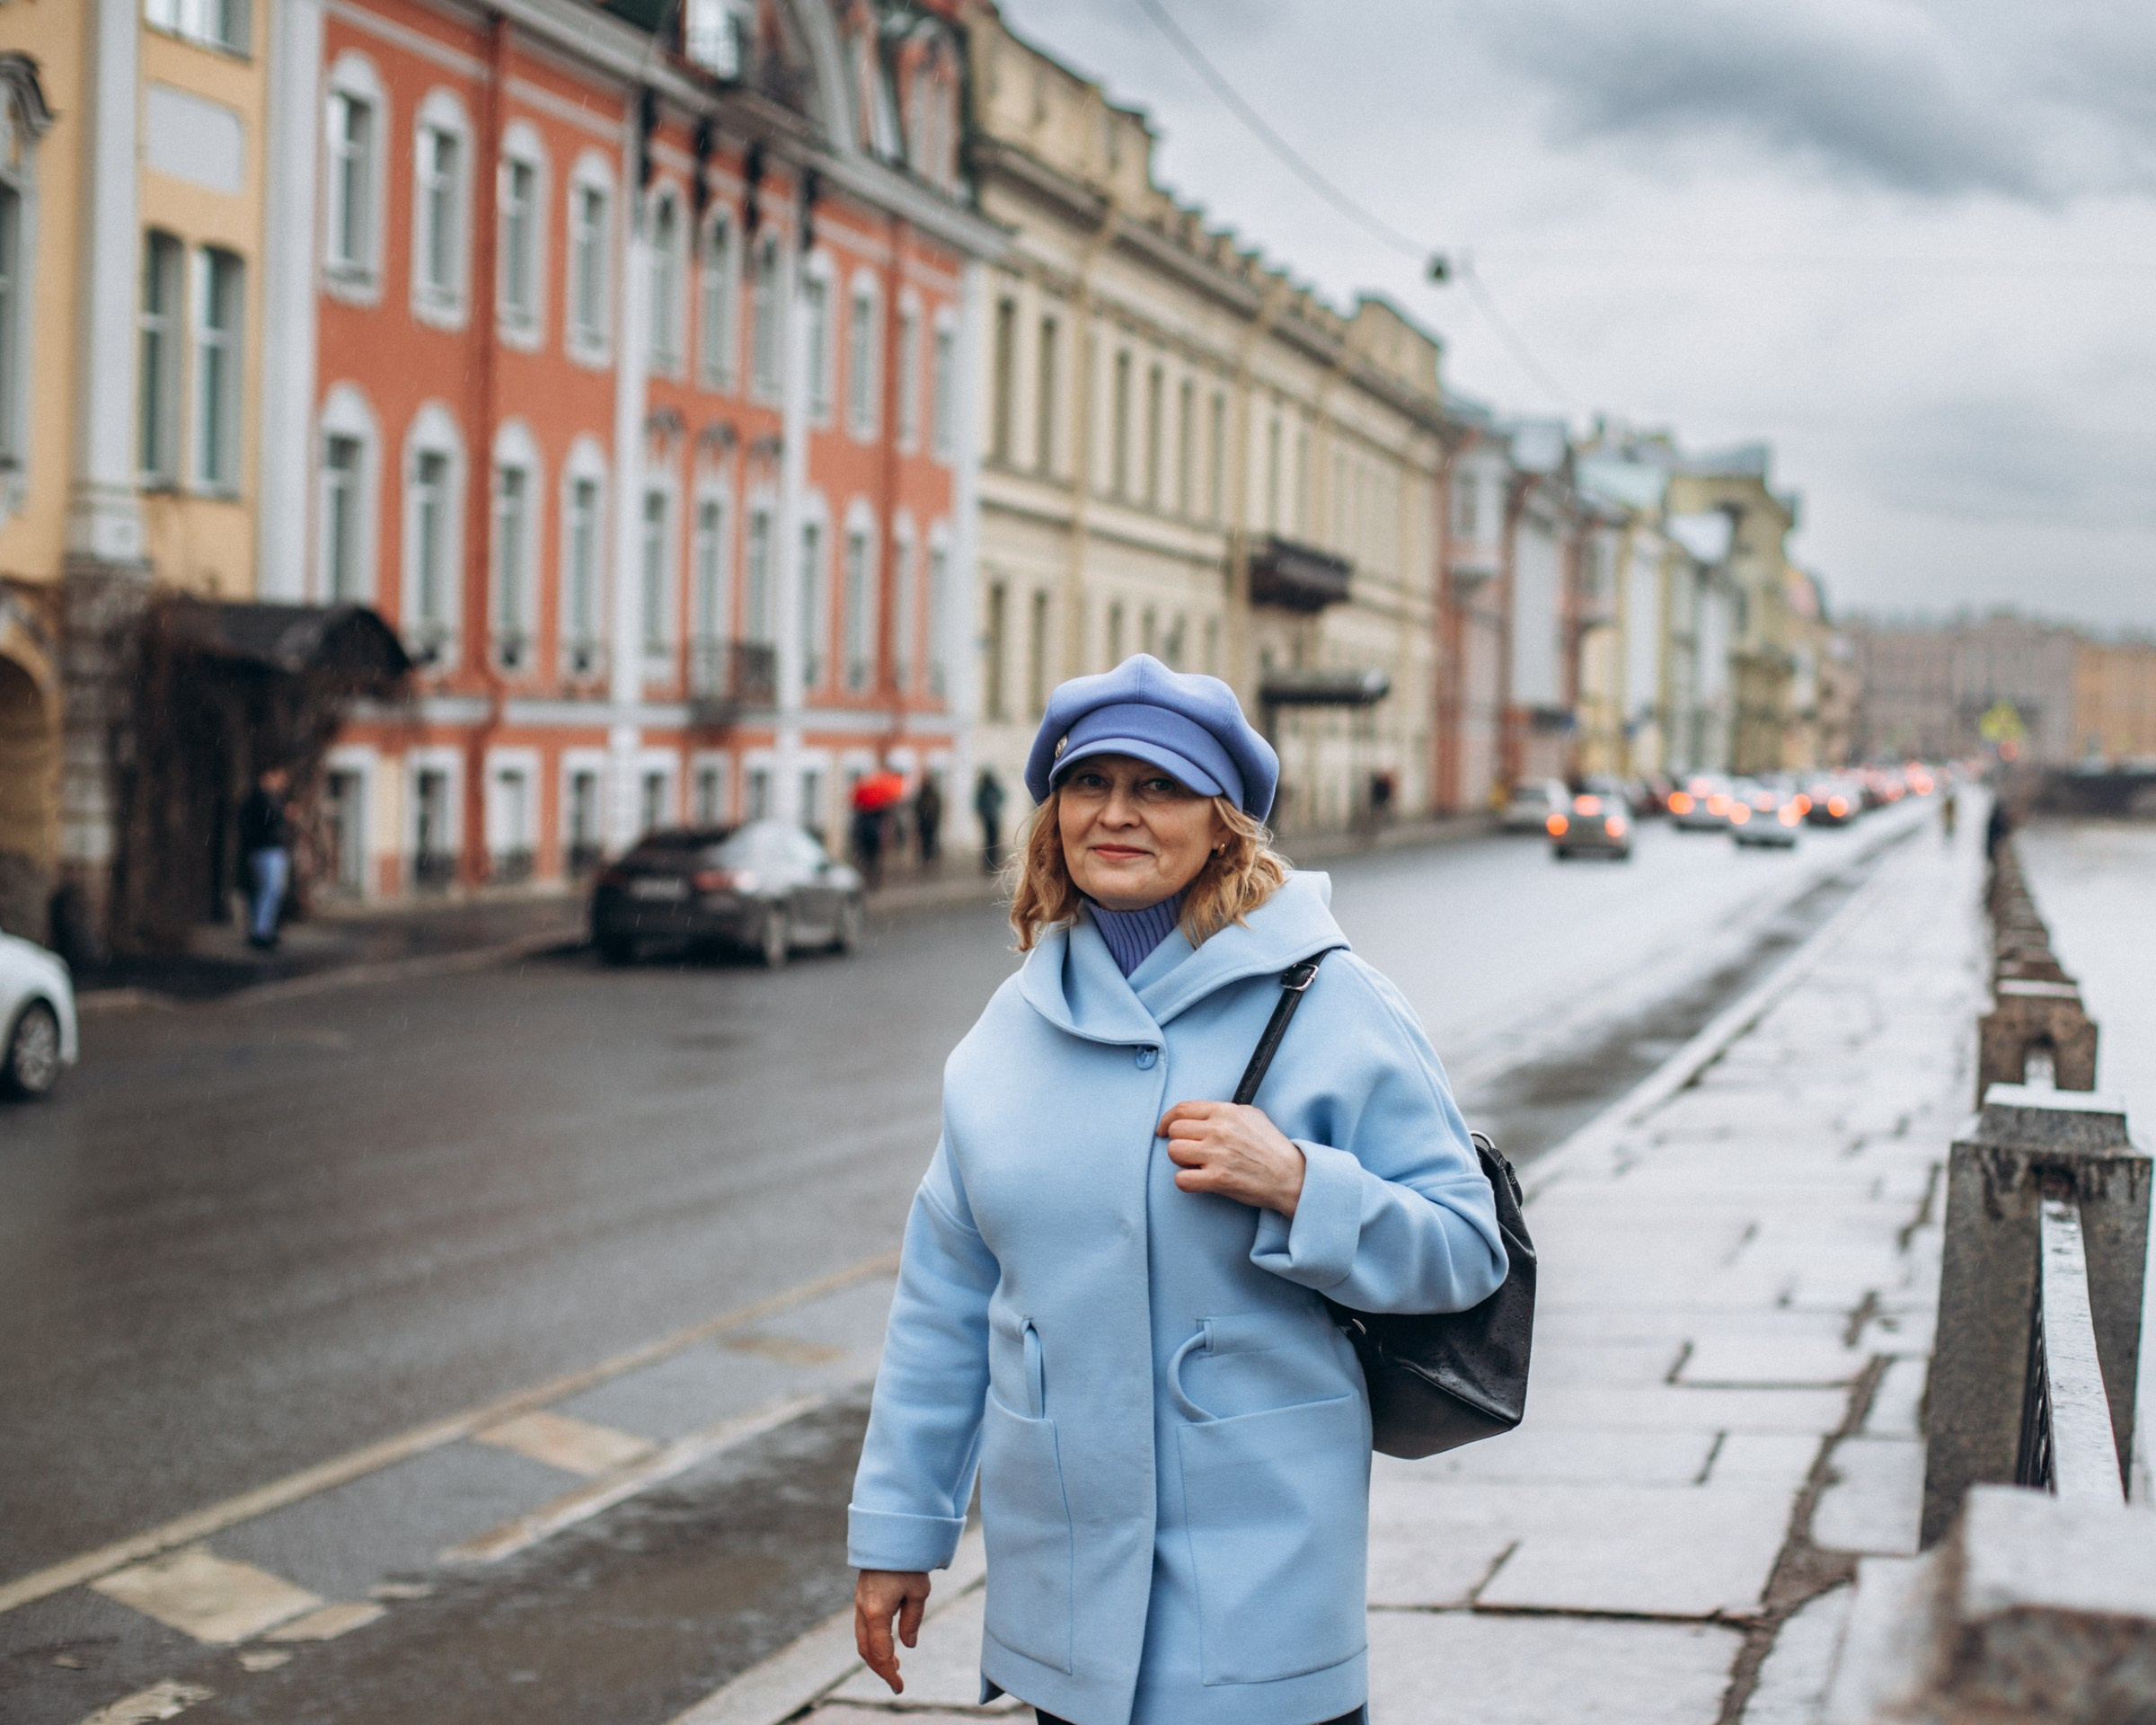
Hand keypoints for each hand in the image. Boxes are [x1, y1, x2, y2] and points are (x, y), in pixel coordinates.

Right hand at [854, 1569, 930, 1693]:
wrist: (891, 1533)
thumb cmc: (908, 1562)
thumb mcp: (919, 1592)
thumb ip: (912, 1620)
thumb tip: (907, 1645)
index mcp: (876, 1612)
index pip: (881, 1653)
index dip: (889, 1673)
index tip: (899, 1686)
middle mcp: (863, 1610)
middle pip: (867, 1650)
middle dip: (880, 1668)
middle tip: (897, 1680)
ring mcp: (859, 1603)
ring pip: (862, 1640)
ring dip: (876, 1655)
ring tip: (894, 1665)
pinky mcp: (862, 1597)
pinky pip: (863, 1627)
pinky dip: (873, 1641)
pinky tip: (887, 1643)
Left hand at [1159, 1100, 1305, 1216]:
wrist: (1291, 1175)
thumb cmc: (1272, 1147)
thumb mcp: (1252, 1115)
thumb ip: (1225, 1111)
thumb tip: (1202, 1114)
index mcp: (1225, 1112)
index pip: (1182, 1109)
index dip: (1167, 1120)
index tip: (1163, 1130)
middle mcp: (1218, 1130)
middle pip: (1175, 1131)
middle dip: (1179, 1142)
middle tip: (1191, 1151)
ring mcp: (1217, 1155)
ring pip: (1174, 1152)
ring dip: (1181, 1161)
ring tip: (1196, 1165)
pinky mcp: (1218, 1179)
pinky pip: (1181, 1179)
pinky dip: (1186, 1182)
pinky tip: (1198, 1180)